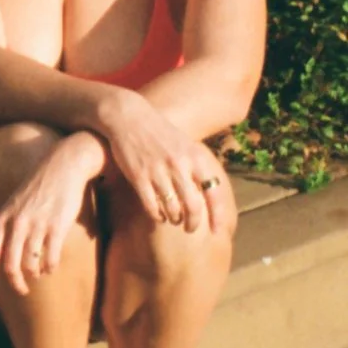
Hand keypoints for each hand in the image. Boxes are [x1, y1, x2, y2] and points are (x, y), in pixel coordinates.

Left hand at [0, 133, 99, 301]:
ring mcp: (36, 224)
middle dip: (15, 283)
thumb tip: (4, 258)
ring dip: (35, 273)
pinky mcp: (57, 226)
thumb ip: (7, 229)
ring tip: (39, 273)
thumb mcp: (13, 206)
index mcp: (1, 218)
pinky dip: (50, 267)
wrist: (62, 166)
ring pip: (31, 264)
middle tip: (22, 291)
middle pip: (9, 265)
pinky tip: (51, 267)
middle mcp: (15, 223)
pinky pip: (51, 257)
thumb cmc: (37, 189)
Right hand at [97, 90, 219, 232]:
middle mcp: (179, 166)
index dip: (218, 216)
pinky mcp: (138, 176)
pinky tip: (158, 215)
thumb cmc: (159, 133)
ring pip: (172, 208)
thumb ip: (198, 167)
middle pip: (193, 206)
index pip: (215, 193)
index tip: (218, 231)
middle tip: (190, 229)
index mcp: (195, 158)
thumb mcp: (186, 145)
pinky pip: (151, 205)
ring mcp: (157, 171)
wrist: (128, 117)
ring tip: (173, 220)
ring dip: (174, 219)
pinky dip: (157, 215)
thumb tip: (211, 194)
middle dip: (193, 223)